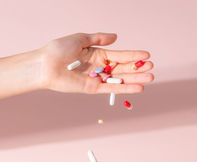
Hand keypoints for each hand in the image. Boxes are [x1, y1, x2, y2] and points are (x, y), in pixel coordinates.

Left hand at [38, 32, 153, 93]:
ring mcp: (96, 79)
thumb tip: (116, 37)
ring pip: (119, 79)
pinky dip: (124, 88)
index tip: (147, 55)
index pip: (119, 55)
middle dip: (137, 68)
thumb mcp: (81, 39)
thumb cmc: (59, 49)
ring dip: (135, 79)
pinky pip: (111, 89)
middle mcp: (98, 67)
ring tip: (150, 78)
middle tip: (151, 67)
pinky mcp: (92, 89)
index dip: (133, 55)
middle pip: (122, 68)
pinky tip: (138, 87)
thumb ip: (99, 39)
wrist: (45, 64)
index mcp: (96, 54)